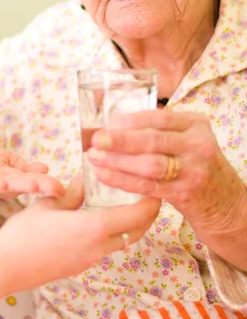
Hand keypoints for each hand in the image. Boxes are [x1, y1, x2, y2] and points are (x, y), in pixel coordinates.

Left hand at [0, 143, 63, 200]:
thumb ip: (19, 167)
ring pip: (0, 185)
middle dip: (37, 187)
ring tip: (35, 185)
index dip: (45, 185)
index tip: (64, 188)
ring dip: (17, 185)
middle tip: (57, 190)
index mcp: (5, 178)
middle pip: (18, 185)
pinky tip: (2, 181)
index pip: (28, 180)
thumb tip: (45, 169)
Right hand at [0, 174, 160, 289]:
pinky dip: (113, 234)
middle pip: (136, 232)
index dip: (151, 201)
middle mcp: (99, 247)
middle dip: (147, 215)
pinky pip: (106, 248)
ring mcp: (89, 260)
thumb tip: (84, 179)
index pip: (137, 215)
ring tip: (126, 205)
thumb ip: (71, 192)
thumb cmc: (23, 234)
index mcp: (95, 228)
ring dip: (130, 225)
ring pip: (122, 242)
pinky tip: (100, 221)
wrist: (4, 268)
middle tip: (148, 195)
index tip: (156, 186)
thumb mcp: (48, 204)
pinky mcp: (78, 267)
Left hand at [88, 110, 246, 241]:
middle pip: (153, 139)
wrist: (224, 201)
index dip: (130, 121)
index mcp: (196, 124)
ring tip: (94, 157)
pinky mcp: (184, 194)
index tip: (107, 123)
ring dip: (118, 161)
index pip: (160, 117)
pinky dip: (123, 180)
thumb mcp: (187, 139)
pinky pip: (148, 186)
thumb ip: (159, 131)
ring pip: (149, 164)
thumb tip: (111, 126)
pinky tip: (104, 175)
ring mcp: (193, 171)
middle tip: (95, 139)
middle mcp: (198, 145)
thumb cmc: (195, 164)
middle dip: (120, 139)